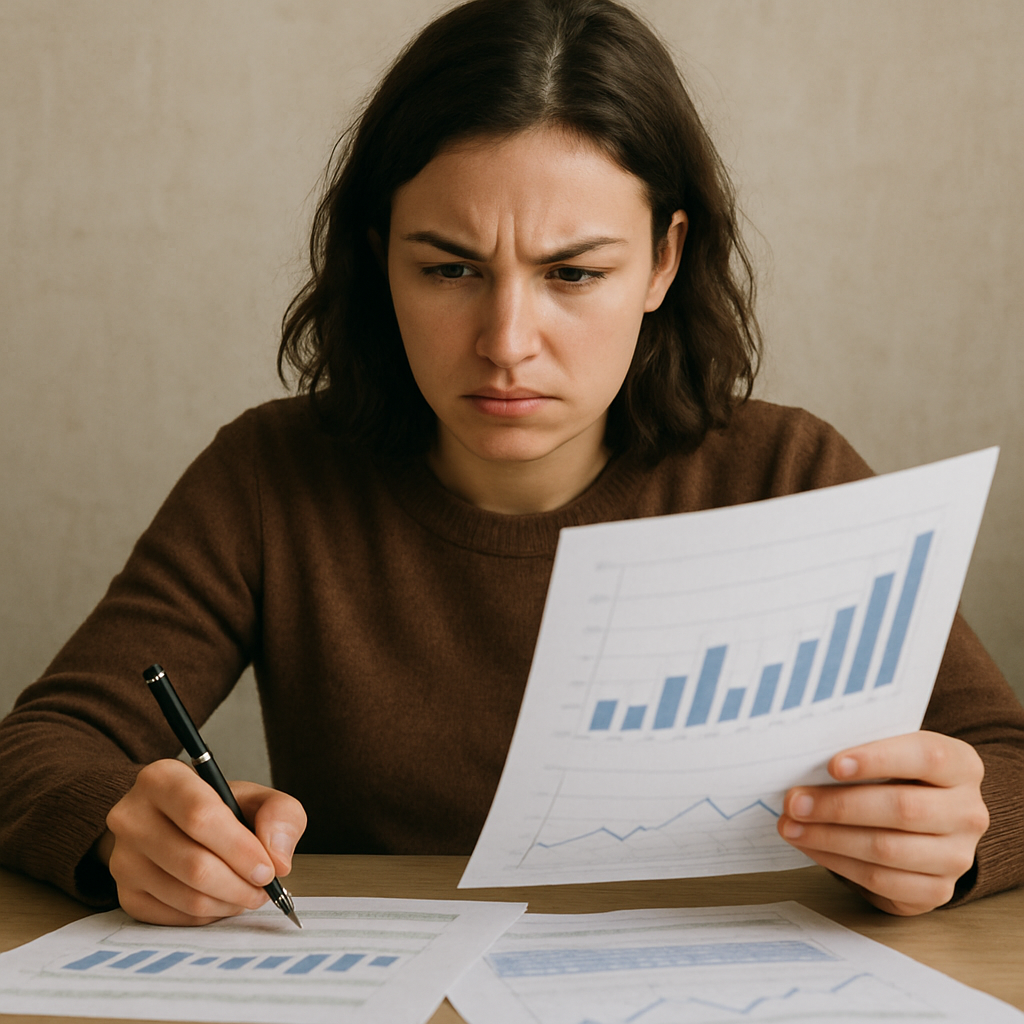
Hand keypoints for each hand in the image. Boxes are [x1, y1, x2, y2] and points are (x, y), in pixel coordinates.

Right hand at [97, 758, 306, 925]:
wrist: (178, 825)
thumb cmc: (221, 808)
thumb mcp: (258, 797)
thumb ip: (281, 814)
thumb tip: (278, 858)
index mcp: (162, 778)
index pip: (199, 816)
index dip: (239, 848)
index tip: (267, 868)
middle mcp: (132, 817)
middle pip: (193, 863)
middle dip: (240, 883)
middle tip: (264, 887)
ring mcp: (123, 859)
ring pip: (186, 895)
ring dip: (228, 902)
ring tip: (249, 892)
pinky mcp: (126, 894)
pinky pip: (175, 917)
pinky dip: (209, 915)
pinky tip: (222, 899)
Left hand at [777, 731, 988, 915]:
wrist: (926, 822)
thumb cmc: (897, 776)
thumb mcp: (889, 753)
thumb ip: (861, 752)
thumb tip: (804, 760)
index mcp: (961, 765)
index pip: (925, 757)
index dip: (878, 759)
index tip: (833, 764)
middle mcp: (968, 812)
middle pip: (902, 809)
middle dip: (839, 805)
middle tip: (794, 801)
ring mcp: (957, 856)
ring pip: (887, 850)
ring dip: (829, 838)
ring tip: (791, 825)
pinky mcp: (937, 890)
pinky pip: (881, 881)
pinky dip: (837, 863)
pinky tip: (811, 846)